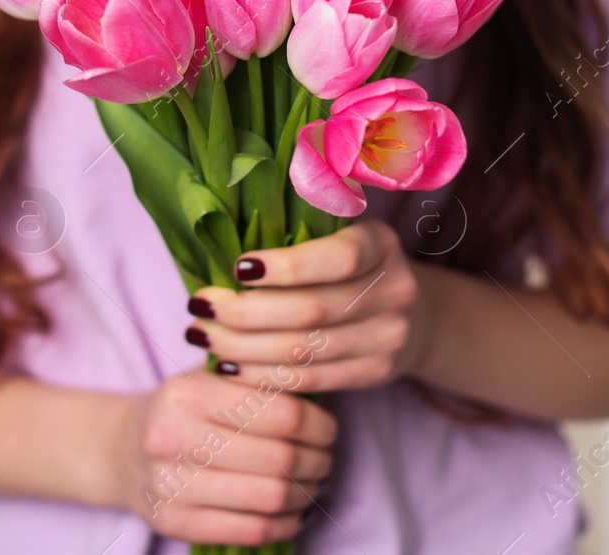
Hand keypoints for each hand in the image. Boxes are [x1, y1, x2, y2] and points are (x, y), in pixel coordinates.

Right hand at [112, 370, 336, 545]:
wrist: (121, 449)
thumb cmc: (183, 408)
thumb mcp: (209, 377)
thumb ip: (257, 377)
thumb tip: (320, 385)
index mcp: (187, 394)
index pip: (281, 413)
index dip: (318, 425)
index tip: (327, 429)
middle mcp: (172, 438)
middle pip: (279, 459)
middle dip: (317, 461)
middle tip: (325, 458)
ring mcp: (170, 486)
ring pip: (269, 498)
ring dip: (305, 494)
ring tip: (312, 482)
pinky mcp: (174, 523)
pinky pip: (251, 531)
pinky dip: (285, 523)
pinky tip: (292, 509)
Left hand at [185, 219, 429, 393]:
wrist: (409, 314)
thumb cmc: (348, 265)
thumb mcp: (338, 232)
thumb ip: (296, 229)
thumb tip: (221, 232)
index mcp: (380, 243)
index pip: (338, 258)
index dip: (286, 266)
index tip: (236, 267)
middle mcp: (395, 289)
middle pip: (310, 310)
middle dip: (244, 312)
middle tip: (198, 305)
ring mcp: (390, 336)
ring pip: (303, 350)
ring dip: (243, 347)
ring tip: (202, 335)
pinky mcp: (376, 372)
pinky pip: (310, 379)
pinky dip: (262, 376)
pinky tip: (229, 365)